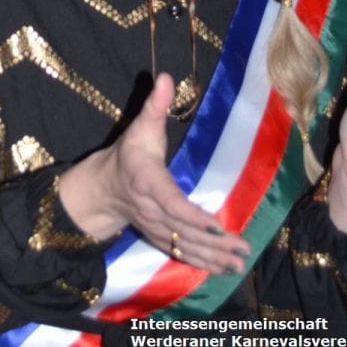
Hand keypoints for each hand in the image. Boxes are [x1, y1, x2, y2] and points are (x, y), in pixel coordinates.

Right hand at [58, 74, 249, 275]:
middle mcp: (151, 210)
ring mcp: (155, 227)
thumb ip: (155, 104)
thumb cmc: (128, 152)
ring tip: (239, 263)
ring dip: (213, 258)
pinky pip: (181, 254)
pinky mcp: (159, 238)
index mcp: (148, 182)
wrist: (103, 187)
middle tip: (243, 248)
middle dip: (214, 243)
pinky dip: (202, 264)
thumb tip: (166, 76)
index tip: (216, 225)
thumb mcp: (139, 126)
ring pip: (185, 247)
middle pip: (184, 231)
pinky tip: (222, 270)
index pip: (172, 203)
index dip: (193, 217)